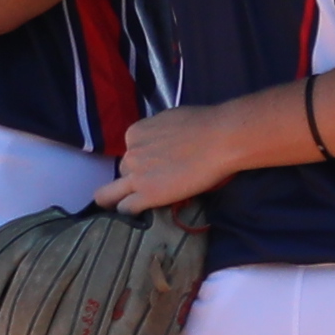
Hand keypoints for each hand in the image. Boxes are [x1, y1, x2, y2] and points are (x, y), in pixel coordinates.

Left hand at [101, 101, 248, 211]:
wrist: (219, 139)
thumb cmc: (203, 124)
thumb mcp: (168, 120)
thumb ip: (157, 134)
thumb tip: (160, 143)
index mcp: (134, 133)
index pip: (129, 151)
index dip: (141, 160)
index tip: (155, 164)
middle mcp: (130, 153)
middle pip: (123, 171)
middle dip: (136, 177)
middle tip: (158, 181)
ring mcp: (136, 175)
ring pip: (114, 193)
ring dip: (131, 196)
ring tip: (149, 200)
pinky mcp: (148, 194)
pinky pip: (126, 208)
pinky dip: (130, 212)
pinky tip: (139, 214)